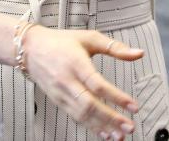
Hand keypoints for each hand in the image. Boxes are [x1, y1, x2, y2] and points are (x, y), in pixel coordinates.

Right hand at [22, 25, 143, 139]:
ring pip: (82, 115)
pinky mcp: (58, 101)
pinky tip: (104, 133)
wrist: (30, 49)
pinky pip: (75, 117)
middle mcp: (67, 80)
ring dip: (102, 127)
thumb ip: (114, 47)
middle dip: (111, 118)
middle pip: (89, 104)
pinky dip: (91, 127)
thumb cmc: (61, 42)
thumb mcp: (89, 38)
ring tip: (119, 135)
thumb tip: (138, 53)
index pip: (97, 84)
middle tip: (129, 127)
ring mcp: (61, 93)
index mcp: (76, 63)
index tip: (133, 106)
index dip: (116, 97)